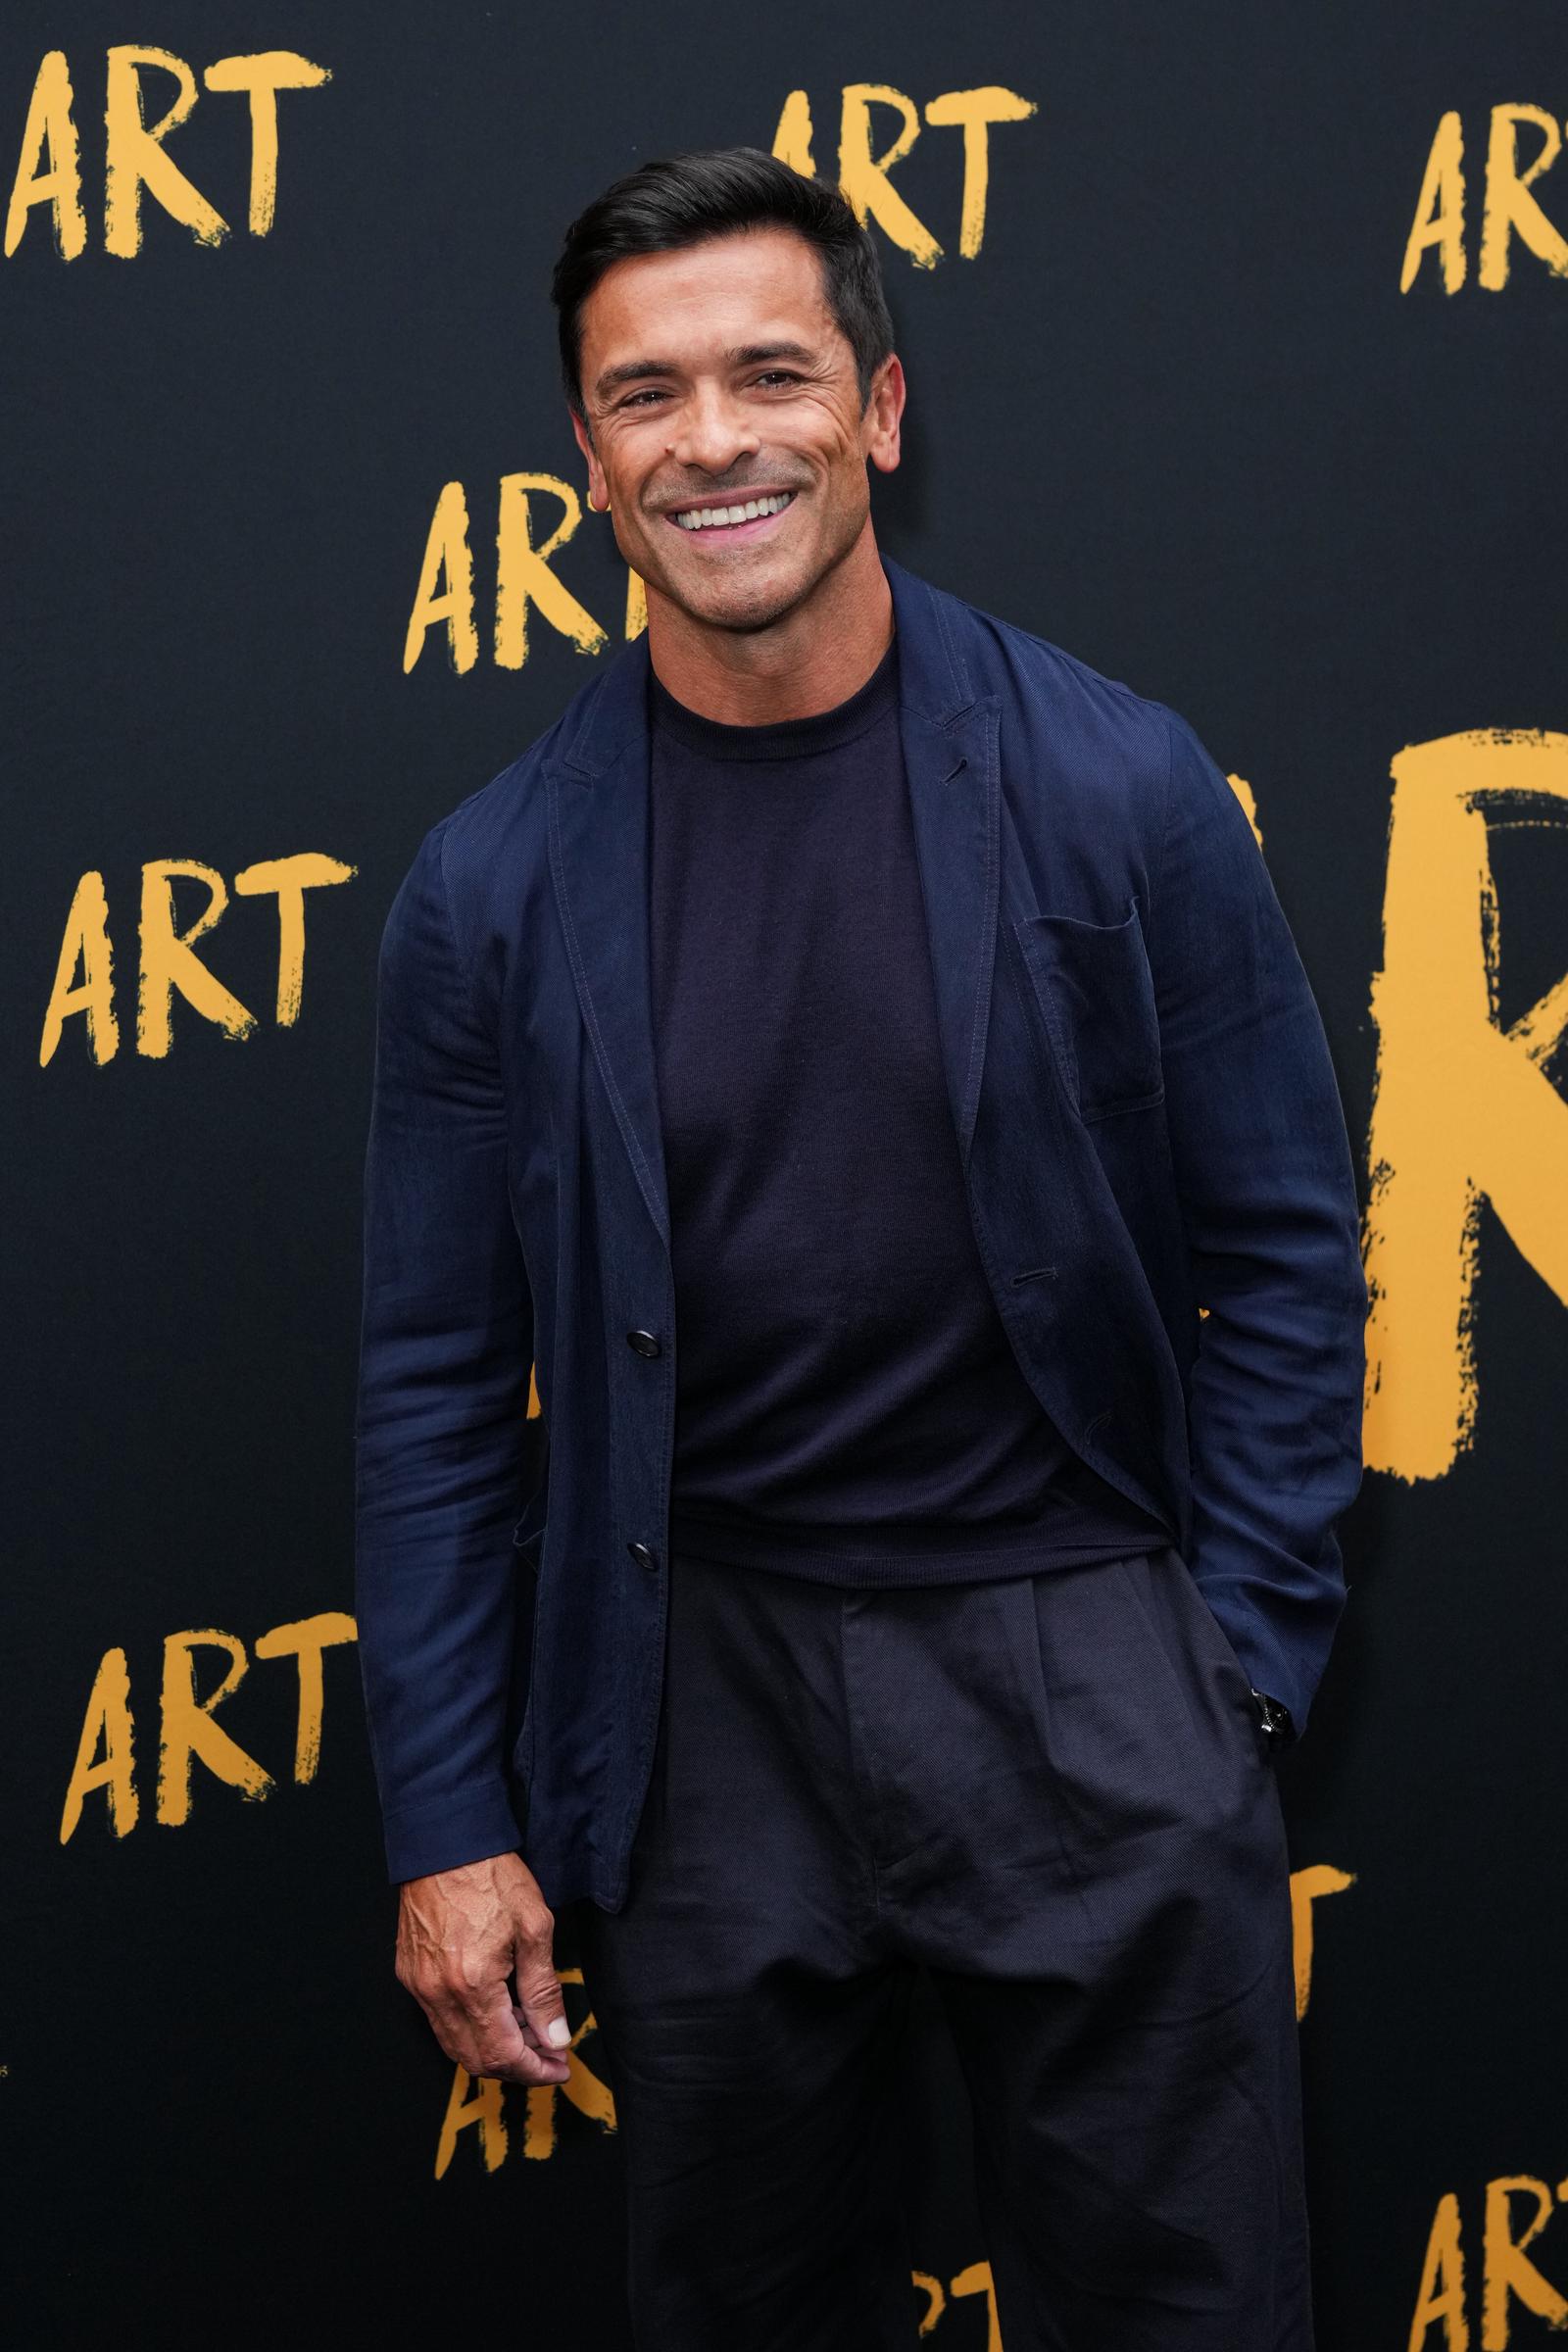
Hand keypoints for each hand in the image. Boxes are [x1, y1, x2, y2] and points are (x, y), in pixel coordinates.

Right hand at [394, 1850, 573, 2085]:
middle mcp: (438, 1993)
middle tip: (549, 2055)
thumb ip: (544, 1989)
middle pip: (475, 2059)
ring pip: (454, 2044)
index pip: (502, 2055)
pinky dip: (469, 2028)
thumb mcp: (535, 1926)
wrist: (445, 1842)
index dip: (534, 2070)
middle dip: (516, 2067)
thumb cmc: (491, 1876)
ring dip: (492, 2050)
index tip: (558, 2068)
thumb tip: (555, 2036)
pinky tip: (497, 2011)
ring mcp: (418, 1985)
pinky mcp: (410, 1973)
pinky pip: (439, 2020)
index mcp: (471, 1984)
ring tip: (528, 2032)